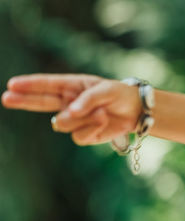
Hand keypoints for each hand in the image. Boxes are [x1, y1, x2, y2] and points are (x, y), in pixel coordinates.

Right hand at [2, 74, 141, 145]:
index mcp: (71, 87)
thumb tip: (70, 111)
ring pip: (62, 124)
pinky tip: (102, 121)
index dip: (30, 85)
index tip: (12, 84)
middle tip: (6, 98)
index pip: (47, 85)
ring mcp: (74, 119)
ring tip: (100, 112)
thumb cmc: (119, 94)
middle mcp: (67, 103)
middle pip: (40, 102)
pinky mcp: (83, 135)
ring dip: (82, 119)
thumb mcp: (106, 89)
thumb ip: (87, 98)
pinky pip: (78, 136)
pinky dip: (91, 129)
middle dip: (24, 100)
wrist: (135, 112)